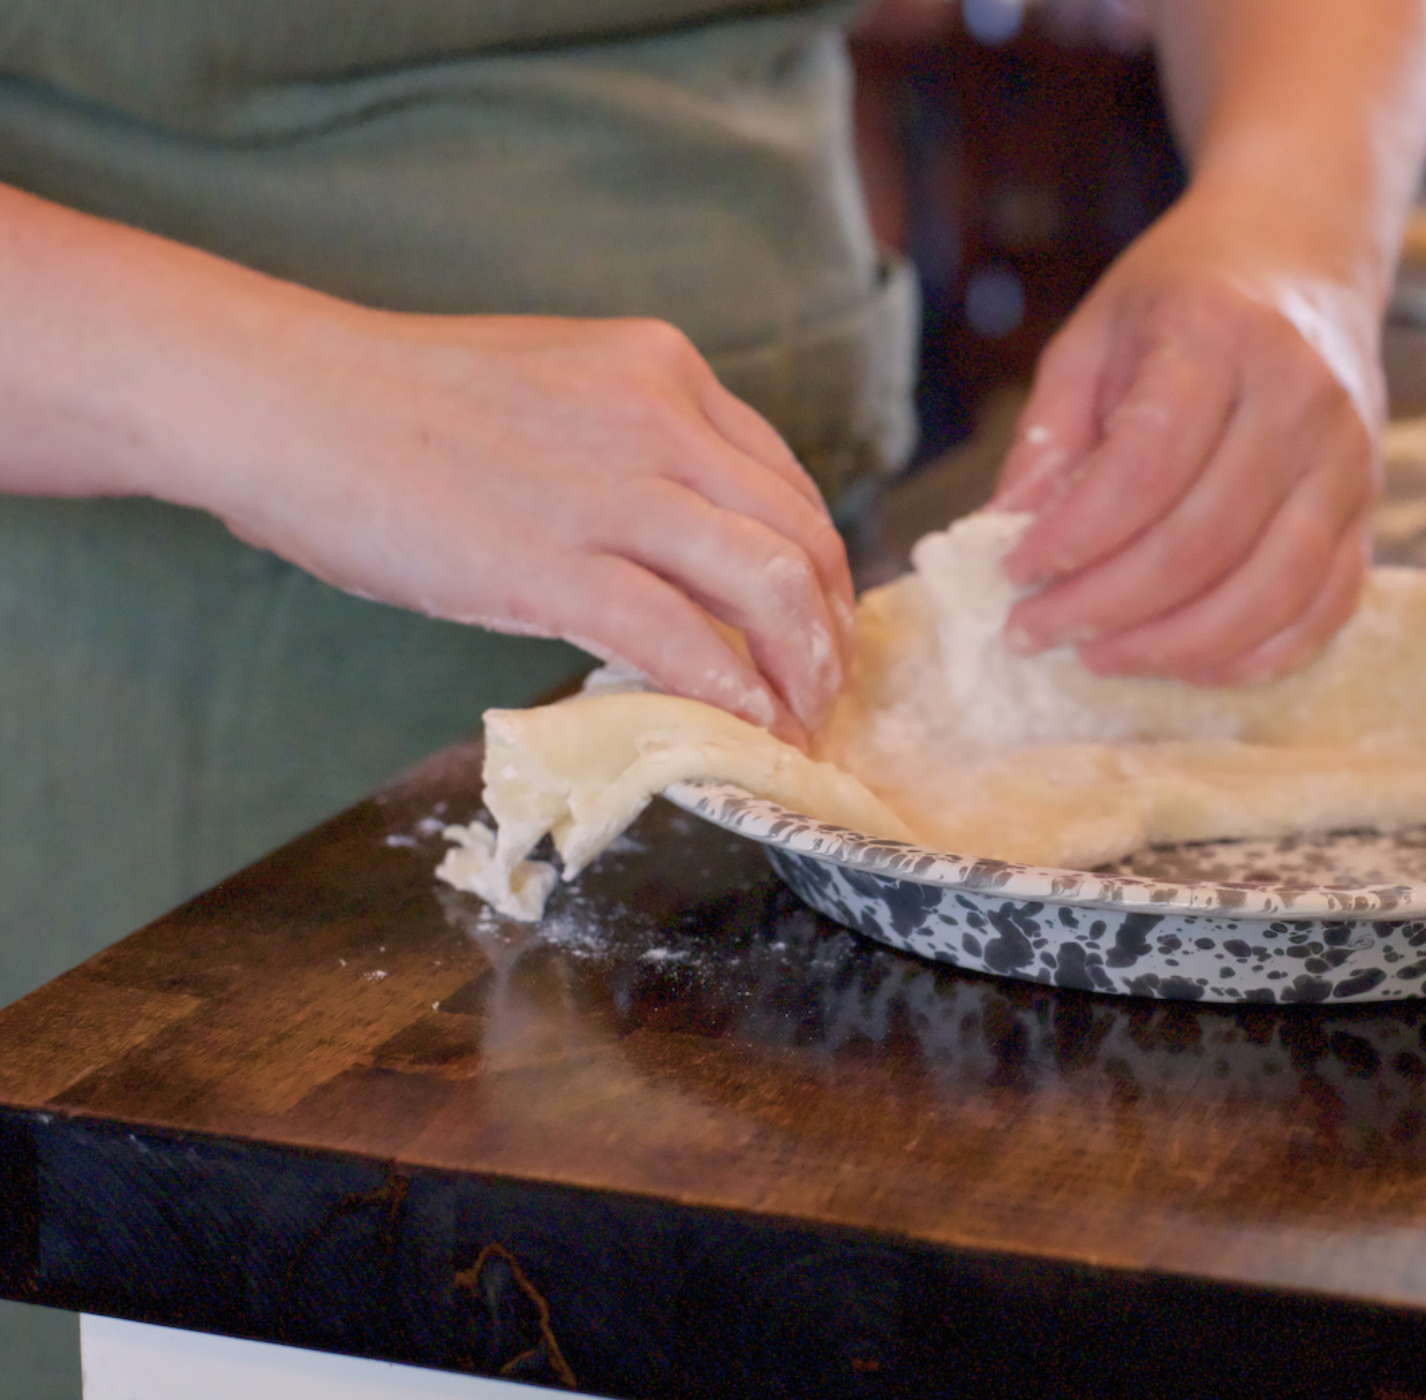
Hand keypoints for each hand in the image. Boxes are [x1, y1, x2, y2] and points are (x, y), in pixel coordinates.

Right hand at [174, 308, 854, 746]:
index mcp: (662, 370)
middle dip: (830, 628)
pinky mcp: (552, 565)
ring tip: (801, 723)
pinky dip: (735, 697)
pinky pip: (685, 642)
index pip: (786, 482)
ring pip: (768, 590)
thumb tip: (678, 538)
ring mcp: (611, 490)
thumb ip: (628, 444)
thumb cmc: (393, 401)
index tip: (818, 623)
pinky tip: (748, 732)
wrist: (282, 398)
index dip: (819, 567)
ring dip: (803, 672)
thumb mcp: (552, 386)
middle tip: (826, 691)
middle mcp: (659, 418)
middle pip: (800, 538)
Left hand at [989, 187, 1383, 685]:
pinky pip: (1325, 607)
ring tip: (1100, 656)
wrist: (1302, 255)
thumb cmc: (1182, 298)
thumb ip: (1050, 435)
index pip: (1143, 468)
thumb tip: (1001, 534)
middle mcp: (1298, 397)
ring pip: (1269, 589)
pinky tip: (1185, 664)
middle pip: (1202, 542)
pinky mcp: (1371, 507)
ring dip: (1174, 646)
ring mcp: (1348, 457)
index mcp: (1217, 337)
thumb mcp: (1093, 336)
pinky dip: (1255, 655)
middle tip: (1035, 630)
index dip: (1072, 538)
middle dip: (1105, 607)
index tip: (1014, 571)